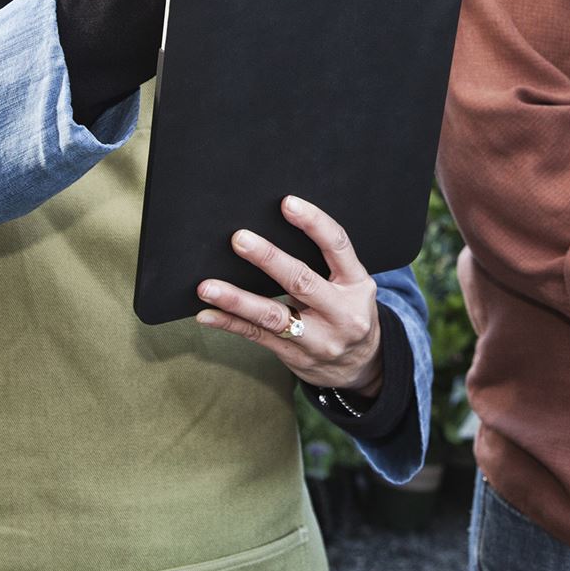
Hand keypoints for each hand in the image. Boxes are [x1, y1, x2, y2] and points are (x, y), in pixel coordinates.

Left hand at [196, 195, 384, 394]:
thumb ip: (324, 263)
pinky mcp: (295, 355)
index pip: (338, 246)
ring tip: (208, 287)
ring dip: (237, 299)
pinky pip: (257, 336)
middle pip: (302, 281)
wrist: (362, 366)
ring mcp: (318, 339)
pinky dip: (230, 323)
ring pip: (273, 316)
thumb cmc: (348, 311)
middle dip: (269, 259)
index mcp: (356, 284)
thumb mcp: (351, 285)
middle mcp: (340, 312)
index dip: (314, 223)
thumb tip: (272, 229)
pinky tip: (208, 314)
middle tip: (239, 239)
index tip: (287, 203)